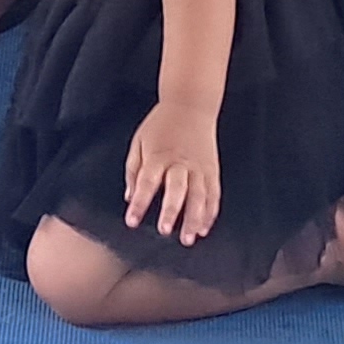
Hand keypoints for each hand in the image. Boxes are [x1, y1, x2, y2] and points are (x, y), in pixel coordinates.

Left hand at [124, 99, 225, 246]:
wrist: (191, 104)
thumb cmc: (161, 124)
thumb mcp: (139, 141)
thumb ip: (133, 170)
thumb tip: (129, 197)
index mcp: (158, 155)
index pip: (147, 181)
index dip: (139, 202)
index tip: (132, 221)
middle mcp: (180, 162)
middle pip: (177, 188)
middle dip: (171, 210)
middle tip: (164, 230)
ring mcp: (199, 167)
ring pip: (199, 195)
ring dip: (194, 218)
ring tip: (188, 238)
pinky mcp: (212, 170)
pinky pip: (213, 194)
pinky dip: (210, 213)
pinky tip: (203, 228)